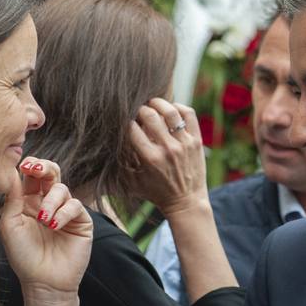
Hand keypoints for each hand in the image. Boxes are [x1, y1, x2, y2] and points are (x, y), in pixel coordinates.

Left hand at [0, 158, 92, 294]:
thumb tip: (14, 173)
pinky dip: (63, 213)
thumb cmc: (23, 256)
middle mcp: (48, 203)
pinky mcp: (81, 221)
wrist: (44, 281)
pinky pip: (75, 205)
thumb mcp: (9, 225)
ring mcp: (65, 211)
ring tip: (43, 220)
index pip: (31, 176)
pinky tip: (54, 226)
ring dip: (51, 201)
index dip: (29, 166)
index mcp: (28, 202)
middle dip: (44, 168)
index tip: (23, 166)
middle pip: (51, 173)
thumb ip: (12, 199)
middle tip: (35, 170)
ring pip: (61, 189)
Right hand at [126, 98, 207, 216]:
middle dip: (140, 109)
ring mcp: (184, 144)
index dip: (125, 121)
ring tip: (153, 104)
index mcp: (149, 158)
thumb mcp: (132, 183)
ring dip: (158, 103)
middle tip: (138, 112)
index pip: (131, 128)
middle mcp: (167, 149)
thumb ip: (120, 164)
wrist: (186, 202)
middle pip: (149, 115)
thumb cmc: (156, 193)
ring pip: (171, 111)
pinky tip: (171, 110)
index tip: (125, 122)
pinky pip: (189, 114)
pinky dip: (179, 107)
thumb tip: (108, 144)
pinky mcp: (196, 141)